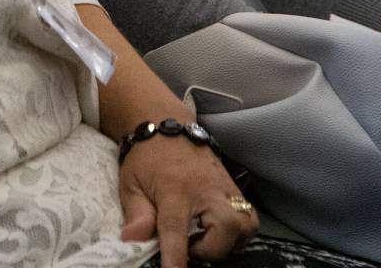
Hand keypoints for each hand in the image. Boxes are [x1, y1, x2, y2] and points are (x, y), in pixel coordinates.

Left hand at [118, 134, 256, 267]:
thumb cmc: (146, 158)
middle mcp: (206, 189)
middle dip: (213, 249)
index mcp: (174, 190)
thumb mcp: (131, 184)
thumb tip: (132, 240)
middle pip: (228, 226)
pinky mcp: (235, 187)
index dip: (177, 257)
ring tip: (206, 240)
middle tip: (191, 246)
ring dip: (230, 242)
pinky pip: (250, 216)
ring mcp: (224, 187)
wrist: (166, 125)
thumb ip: (136, 214)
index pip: (176, 230)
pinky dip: (239, 231)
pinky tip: (219, 231)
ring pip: (246, 223)